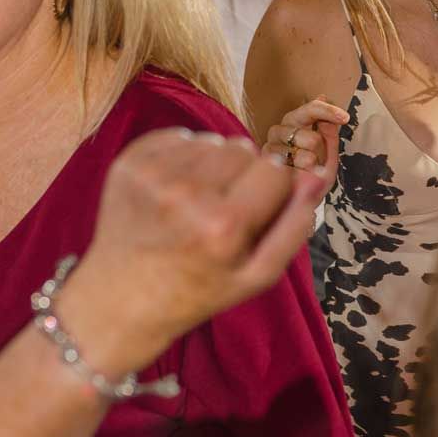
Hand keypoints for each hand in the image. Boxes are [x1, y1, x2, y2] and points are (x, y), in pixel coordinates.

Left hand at [54, 131, 327, 376]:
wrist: (121, 299)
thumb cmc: (196, 290)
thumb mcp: (256, 276)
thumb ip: (294, 226)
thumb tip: (317, 176)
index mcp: (224, 226)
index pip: (276, 169)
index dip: (274, 186)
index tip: (259, 205)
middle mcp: (187, 195)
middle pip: (245, 148)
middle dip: (244, 174)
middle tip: (226, 209)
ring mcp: (153, 176)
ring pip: (213, 140)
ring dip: (214, 164)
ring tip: (198, 202)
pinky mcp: (128, 163)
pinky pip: (179, 136)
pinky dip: (184, 157)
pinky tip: (175, 190)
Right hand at [262, 98, 348, 181]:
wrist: (299, 201)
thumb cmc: (313, 177)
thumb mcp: (329, 155)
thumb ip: (328, 132)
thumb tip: (324, 100)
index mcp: (295, 122)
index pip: (311, 109)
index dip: (329, 111)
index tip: (345, 118)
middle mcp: (280, 130)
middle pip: (313, 138)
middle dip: (321, 155)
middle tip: (316, 161)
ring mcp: (271, 146)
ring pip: (305, 156)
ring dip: (311, 168)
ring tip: (304, 171)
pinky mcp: (266, 163)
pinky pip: (296, 171)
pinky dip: (303, 176)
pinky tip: (297, 176)